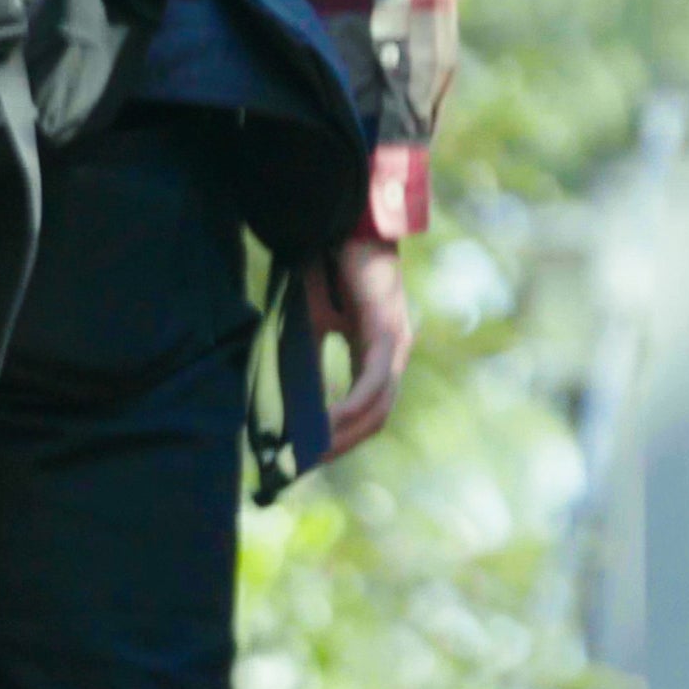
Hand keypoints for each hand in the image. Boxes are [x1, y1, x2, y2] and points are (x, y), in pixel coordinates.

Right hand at [311, 233, 415, 456]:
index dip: (341, 438)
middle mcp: (392, 354)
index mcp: (376, 354)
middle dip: (341, 445)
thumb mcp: (312, 326)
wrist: (337, 223)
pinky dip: (353, 405)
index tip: (309, 457)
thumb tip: (294, 409)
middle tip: (306, 464)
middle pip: (374, 419)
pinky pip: (372, 380)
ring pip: (377, 407)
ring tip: (312, 451)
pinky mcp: (385, 330)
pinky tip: (330, 421)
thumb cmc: (325, 269)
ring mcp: (394, 344)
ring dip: (345, 434)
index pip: (366, 410)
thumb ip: (310, 364)